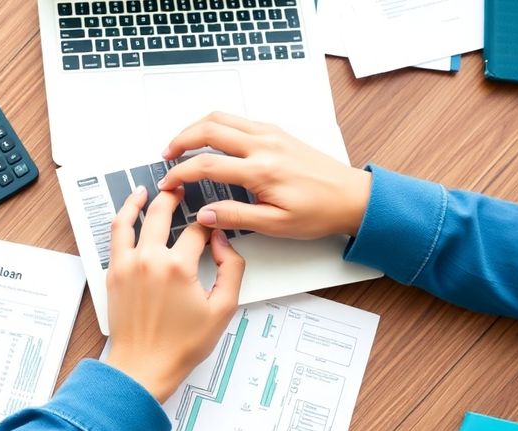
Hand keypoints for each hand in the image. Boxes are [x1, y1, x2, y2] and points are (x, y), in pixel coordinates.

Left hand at [105, 186, 245, 401]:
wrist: (144, 366)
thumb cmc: (181, 345)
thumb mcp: (223, 309)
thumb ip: (231, 269)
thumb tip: (222, 242)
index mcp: (178, 267)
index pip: (198, 230)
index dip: (210, 224)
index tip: (214, 226)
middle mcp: (150, 260)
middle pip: (162, 213)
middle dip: (175, 196)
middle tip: (182, 188)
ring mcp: (127, 264)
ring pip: (132, 219)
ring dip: (141, 200)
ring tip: (149, 190)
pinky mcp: (113, 273)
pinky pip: (116, 236)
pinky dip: (122, 218)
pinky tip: (129, 211)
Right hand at [158, 112, 371, 239]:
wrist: (352, 197)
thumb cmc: (319, 212)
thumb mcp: (276, 225)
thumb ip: (236, 216)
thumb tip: (204, 215)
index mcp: (261, 170)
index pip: (207, 165)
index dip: (180, 173)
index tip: (168, 183)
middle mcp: (264, 145)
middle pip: (209, 129)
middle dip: (180, 140)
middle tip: (166, 156)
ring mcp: (271, 134)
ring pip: (222, 117)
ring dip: (196, 127)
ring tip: (182, 144)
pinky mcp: (277, 132)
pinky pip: (238, 120)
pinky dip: (217, 125)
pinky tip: (211, 140)